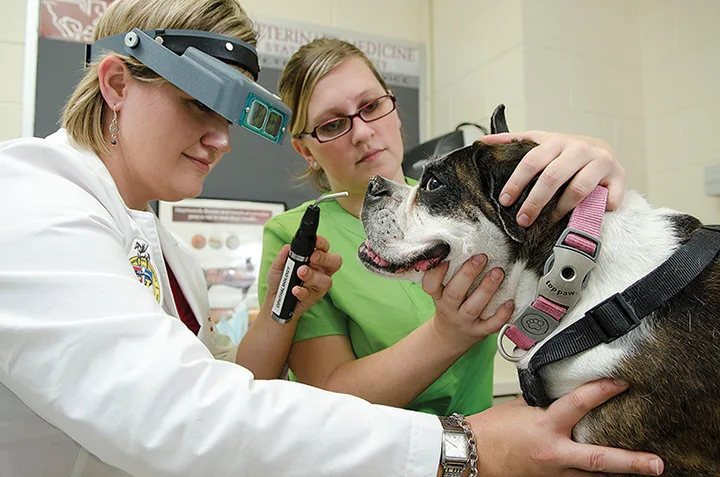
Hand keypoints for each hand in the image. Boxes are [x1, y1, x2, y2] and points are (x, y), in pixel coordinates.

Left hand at [264, 235, 341, 316]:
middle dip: (324, 258)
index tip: (316, 242)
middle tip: (312, 258)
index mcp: (315, 259)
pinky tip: (295, 289)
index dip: (323, 243)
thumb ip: (282, 256)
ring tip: (300, 273)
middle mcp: (320, 271)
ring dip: (313, 275)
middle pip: (334, 262)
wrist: (272, 299)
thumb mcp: (277, 265)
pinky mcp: (312, 299)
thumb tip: (287, 247)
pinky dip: (303, 291)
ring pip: (326, 281)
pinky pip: (312, 295)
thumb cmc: (280, 279)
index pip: (324, 248)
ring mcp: (318, 285)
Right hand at [422, 254, 513, 349]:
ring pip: (474, 307)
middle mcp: (449, 309)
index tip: (445, 258)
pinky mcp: (479, 331)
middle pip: (454, 293)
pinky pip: (491, 325)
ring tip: (498, 272)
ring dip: (486, 289)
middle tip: (481, 257)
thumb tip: (460, 246)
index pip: (430, 285)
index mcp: (438, 296)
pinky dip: (501, 314)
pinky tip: (510, 302)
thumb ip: (448, 274)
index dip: (436, 272)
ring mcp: (464, 321)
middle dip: (468, 274)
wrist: (451, 337)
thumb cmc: (450, 307)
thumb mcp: (441, 292)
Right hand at [467, 379, 663, 476]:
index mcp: (544, 427)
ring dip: (619, 472)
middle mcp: (553, 453)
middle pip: (599, 459)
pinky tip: (606, 473)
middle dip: (631, 461)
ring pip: (594, 475)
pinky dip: (593, 475)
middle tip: (656, 463)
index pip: (578, 404)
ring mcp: (553, 472)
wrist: (472, 453)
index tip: (620, 383)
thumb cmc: (491, 429)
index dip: (601, 391)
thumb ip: (544, 402)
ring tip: (644, 469)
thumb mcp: (520, 408)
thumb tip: (562, 393)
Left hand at [481, 131, 625, 225]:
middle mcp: (579, 149)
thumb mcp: (540, 143)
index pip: (531, 161)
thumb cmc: (565, 153)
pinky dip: (599, 210)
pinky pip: (608, 199)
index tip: (505, 200)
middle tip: (523, 220)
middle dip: (534, 202)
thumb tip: (481, 142)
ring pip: (578, 189)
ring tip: (548, 222)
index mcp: (556, 142)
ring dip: (560, 210)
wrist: (602, 152)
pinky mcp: (619, 177)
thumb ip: (513, 142)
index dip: (516, 182)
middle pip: (552, 177)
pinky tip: (587, 217)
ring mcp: (601, 162)